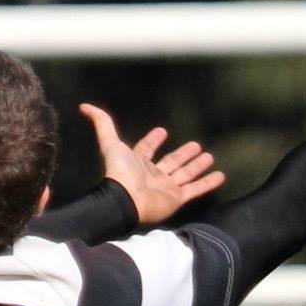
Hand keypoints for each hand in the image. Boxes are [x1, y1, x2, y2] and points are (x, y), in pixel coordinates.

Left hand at [78, 104, 225, 224]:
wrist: (126, 199)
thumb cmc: (118, 172)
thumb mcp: (110, 143)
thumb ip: (101, 123)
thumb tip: (84, 106)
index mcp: (139, 162)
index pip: (147, 149)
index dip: (153, 141)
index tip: (162, 131)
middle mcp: (154, 174)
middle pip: (172, 162)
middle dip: (183, 154)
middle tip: (196, 145)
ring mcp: (167, 187)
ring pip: (185, 174)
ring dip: (197, 166)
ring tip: (209, 156)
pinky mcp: (177, 198)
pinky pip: (195, 190)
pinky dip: (208, 183)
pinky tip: (220, 175)